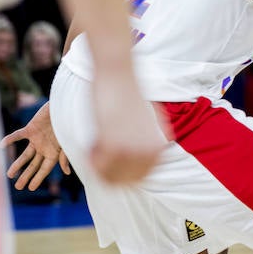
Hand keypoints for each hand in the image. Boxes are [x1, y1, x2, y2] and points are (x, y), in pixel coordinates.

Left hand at [2, 102, 70, 191]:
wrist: (65, 106)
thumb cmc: (70, 124)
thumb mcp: (68, 143)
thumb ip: (65, 157)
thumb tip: (66, 173)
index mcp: (55, 152)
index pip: (45, 169)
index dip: (38, 178)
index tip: (30, 188)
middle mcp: (45, 147)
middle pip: (34, 164)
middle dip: (26, 175)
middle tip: (18, 187)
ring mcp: (37, 139)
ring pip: (25, 154)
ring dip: (17, 164)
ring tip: (9, 175)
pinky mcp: (31, 128)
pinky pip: (18, 135)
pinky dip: (10, 139)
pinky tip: (1, 145)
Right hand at [88, 69, 164, 184]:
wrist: (118, 73)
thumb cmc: (127, 93)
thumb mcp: (144, 120)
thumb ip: (142, 139)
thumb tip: (130, 156)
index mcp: (160, 146)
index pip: (142, 176)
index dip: (124, 173)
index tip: (112, 162)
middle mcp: (150, 151)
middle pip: (127, 180)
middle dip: (110, 171)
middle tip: (99, 155)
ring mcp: (133, 150)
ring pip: (112, 176)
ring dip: (100, 166)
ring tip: (95, 147)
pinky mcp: (113, 145)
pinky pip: (99, 167)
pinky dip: (92, 160)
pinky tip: (92, 145)